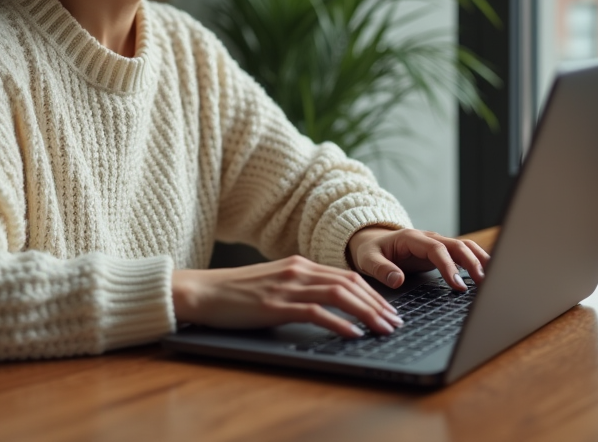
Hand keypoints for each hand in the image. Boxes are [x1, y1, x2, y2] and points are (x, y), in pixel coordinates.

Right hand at [172, 256, 404, 337]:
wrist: (201, 291)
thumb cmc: (234, 293)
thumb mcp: (273, 284)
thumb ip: (299, 288)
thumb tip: (327, 304)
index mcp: (299, 264)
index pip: (346, 275)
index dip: (372, 292)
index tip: (389, 309)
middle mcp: (298, 270)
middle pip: (350, 283)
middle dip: (378, 303)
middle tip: (396, 322)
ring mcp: (287, 286)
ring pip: (340, 295)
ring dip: (367, 313)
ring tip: (384, 329)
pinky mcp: (276, 305)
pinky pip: (316, 312)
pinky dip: (339, 323)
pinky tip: (353, 334)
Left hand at [347, 227, 489, 291]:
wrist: (372, 240)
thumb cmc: (371, 251)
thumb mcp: (368, 260)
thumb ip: (381, 270)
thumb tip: (397, 280)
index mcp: (412, 238)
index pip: (436, 249)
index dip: (449, 266)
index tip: (457, 285)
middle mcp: (428, 238)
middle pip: (457, 245)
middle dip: (472, 263)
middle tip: (483, 284)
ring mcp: (437, 244)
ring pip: (465, 246)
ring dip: (479, 259)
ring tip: (493, 277)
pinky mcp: (442, 252)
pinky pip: (463, 252)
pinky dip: (477, 259)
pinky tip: (488, 272)